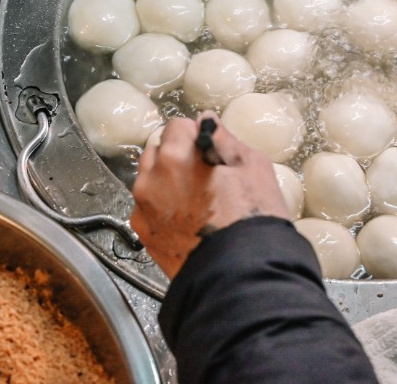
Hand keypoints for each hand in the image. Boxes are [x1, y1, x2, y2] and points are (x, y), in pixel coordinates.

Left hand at [130, 112, 289, 278]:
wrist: (241, 275)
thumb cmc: (252, 219)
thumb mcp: (253, 167)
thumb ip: (225, 139)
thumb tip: (208, 122)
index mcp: (176, 156)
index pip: (177, 126)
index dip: (197, 135)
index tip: (211, 150)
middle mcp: (151, 179)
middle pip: (158, 150)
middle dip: (177, 156)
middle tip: (205, 174)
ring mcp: (144, 208)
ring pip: (149, 179)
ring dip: (166, 180)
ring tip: (196, 199)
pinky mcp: (144, 234)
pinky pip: (148, 208)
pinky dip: (162, 207)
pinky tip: (187, 219)